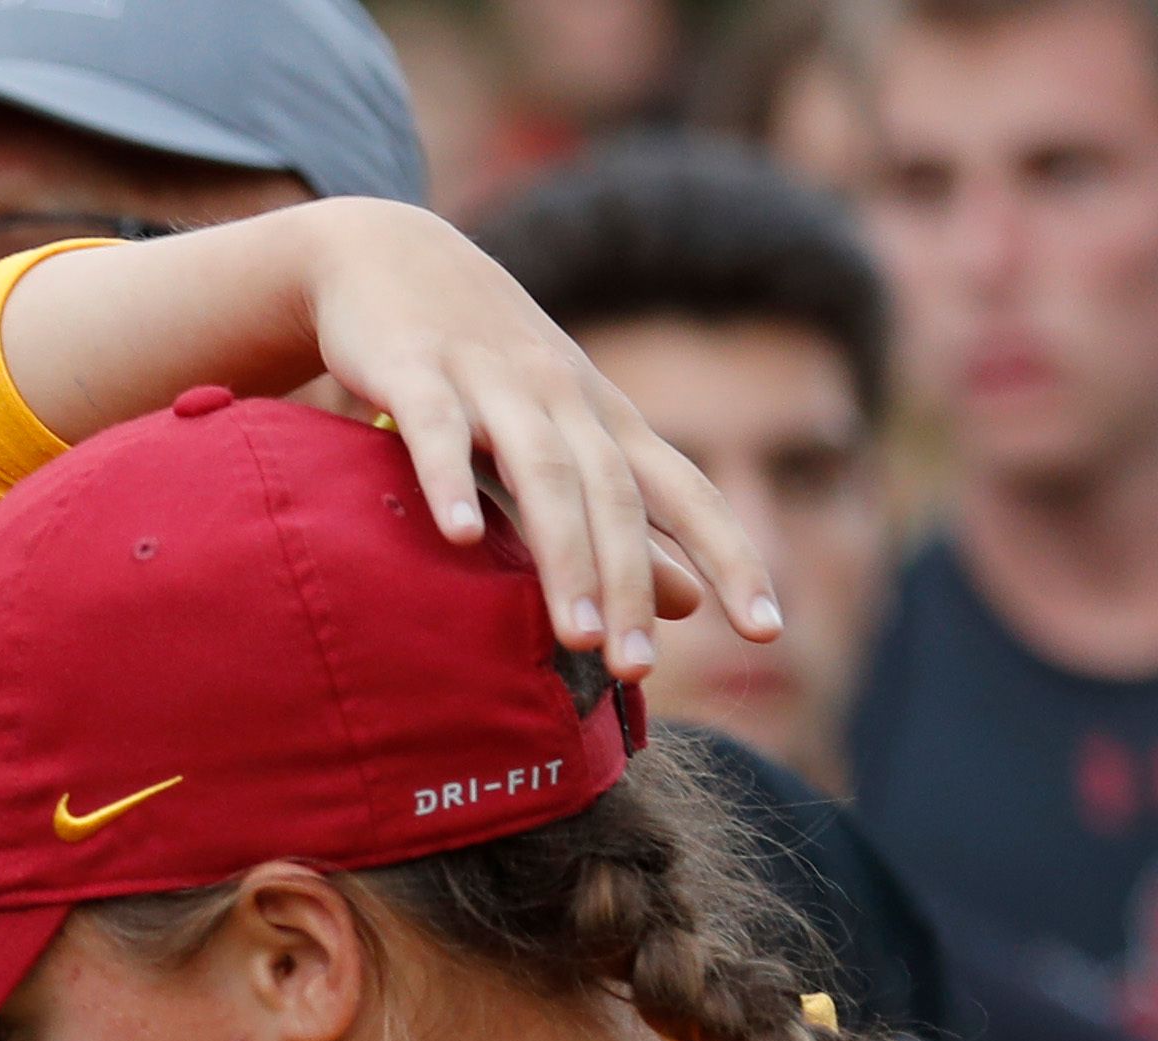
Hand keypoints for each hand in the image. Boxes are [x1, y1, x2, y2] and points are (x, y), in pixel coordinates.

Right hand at [280, 199, 778, 678]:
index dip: (732, 555)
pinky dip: (449, 479)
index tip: (767, 629)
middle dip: (631, 583)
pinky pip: (438, 429)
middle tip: (640, 669)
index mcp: (605, 421)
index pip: (687, 493)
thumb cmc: (482, 365)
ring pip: (542, 472)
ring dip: (562, 554)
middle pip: (615, 496)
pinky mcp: (416, 370)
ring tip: (574, 638)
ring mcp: (491, 382)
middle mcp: (564, 399)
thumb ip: (620, 526)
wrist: (390, 254)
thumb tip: (692, 606)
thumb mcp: (559, 440)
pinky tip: (456, 536)